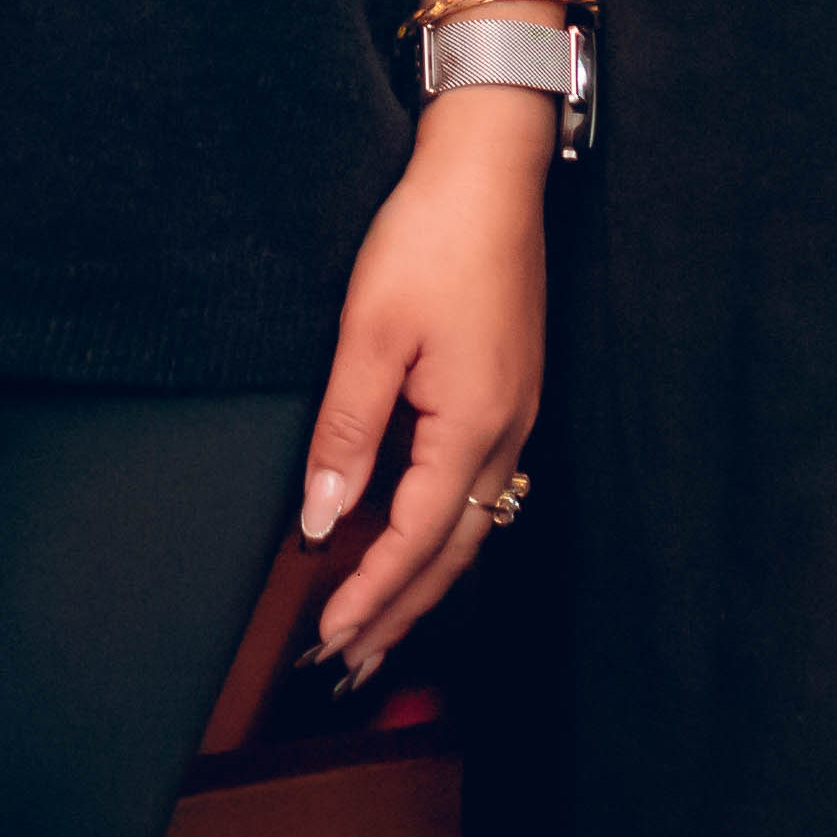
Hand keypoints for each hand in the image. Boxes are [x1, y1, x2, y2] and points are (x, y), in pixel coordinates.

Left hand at [300, 89, 554, 676]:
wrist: (491, 172)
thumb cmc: (431, 239)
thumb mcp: (371, 335)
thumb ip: (347, 434)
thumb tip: (321, 518)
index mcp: (473, 427)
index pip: (415, 539)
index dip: (371, 594)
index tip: (329, 639)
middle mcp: (507, 435)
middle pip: (453, 552)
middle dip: (402, 612)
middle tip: (352, 664)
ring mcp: (516, 415)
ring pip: (471, 526)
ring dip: (424, 581)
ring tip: (379, 625)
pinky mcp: (510, 394)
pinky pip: (478, 490)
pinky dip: (442, 533)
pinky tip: (416, 541)